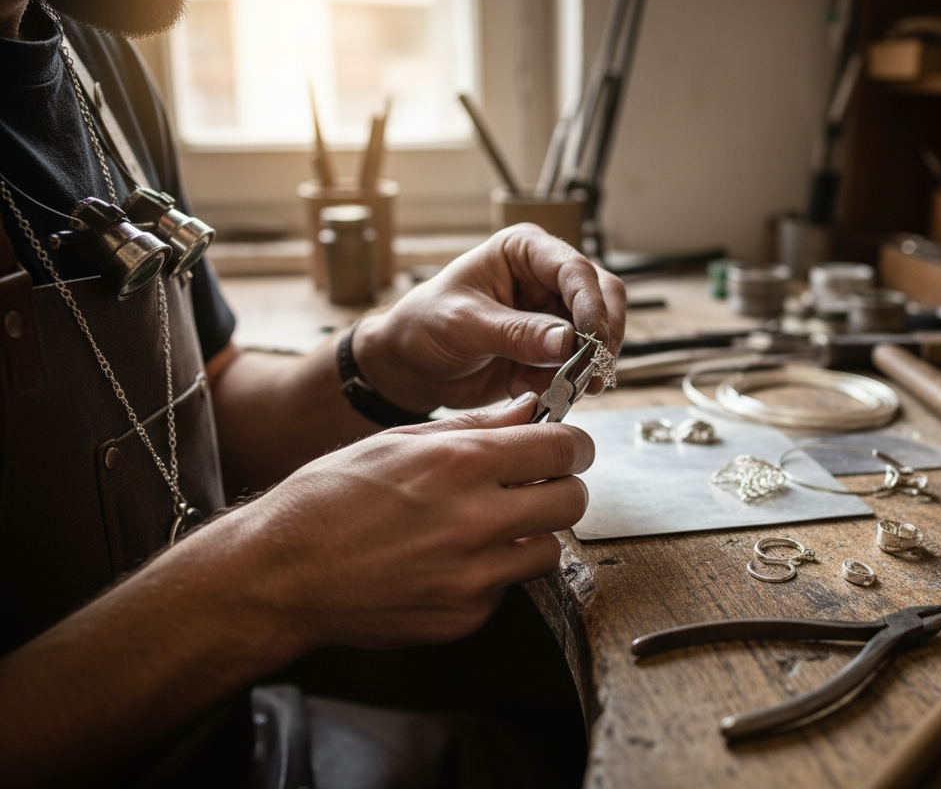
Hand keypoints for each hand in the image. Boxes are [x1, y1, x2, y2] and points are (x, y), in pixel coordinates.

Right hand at [228, 393, 591, 648]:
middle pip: (572, 500)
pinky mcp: (466, 615)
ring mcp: (474, 575)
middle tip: (536, 487)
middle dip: (561, 488)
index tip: (567, 448)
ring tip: (486, 528)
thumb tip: (528, 411)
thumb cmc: (327, 501)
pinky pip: (507, 589)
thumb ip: (474, 428)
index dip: (572, 445)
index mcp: (461, 463)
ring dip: (530, 535)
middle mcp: (476, 519)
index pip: (563, 447)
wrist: (281, 573)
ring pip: (549, 549)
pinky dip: (491, 575)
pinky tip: (449, 562)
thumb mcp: (397, 441)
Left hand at [354, 224, 626, 412]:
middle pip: (604, 297)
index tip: (591, 340)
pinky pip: (581, 365)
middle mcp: (547, 277)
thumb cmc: (425, 326)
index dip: (591, 304)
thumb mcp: (464, 325)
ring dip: (586, 365)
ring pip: (600, 334)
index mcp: (524, 251)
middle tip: (593, 370)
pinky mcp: (555, 348)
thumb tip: (568, 341)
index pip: (575, 269)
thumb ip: (516, 333)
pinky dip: (566, 382)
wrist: (411, 366)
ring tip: (556, 388)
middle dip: (602, 336)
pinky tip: (529, 389)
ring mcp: (555, 313)